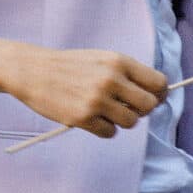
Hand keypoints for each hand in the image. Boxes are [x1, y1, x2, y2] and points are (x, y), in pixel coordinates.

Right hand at [8, 44, 165, 138]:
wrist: (32, 70)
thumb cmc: (72, 66)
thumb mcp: (104, 59)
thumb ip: (129, 74)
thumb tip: (156, 95)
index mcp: (120, 62)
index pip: (158, 83)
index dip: (160, 94)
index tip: (154, 99)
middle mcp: (111, 80)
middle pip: (149, 106)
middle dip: (142, 110)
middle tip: (128, 108)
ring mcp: (97, 100)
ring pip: (131, 122)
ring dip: (122, 121)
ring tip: (107, 112)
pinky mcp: (82, 118)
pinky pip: (110, 133)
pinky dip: (104, 129)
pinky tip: (93, 119)